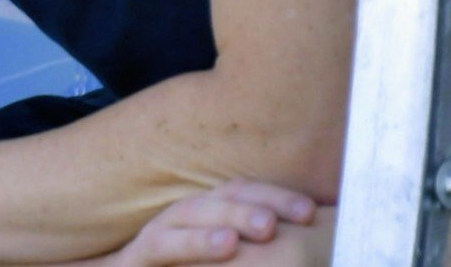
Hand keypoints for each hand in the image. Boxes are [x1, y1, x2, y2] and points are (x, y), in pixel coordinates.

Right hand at [103, 181, 320, 266]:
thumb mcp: (219, 258)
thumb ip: (249, 244)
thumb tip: (295, 243)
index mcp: (207, 213)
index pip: (244, 191)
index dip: (278, 195)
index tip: (313, 212)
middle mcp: (183, 215)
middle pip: (224, 195)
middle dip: (263, 202)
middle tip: (302, 215)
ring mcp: (159, 232)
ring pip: (193, 213)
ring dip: (231, 218)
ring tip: (266, 229)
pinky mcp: (138, 257)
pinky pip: (163, 245)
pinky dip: (195, 243)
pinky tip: (226, 246)